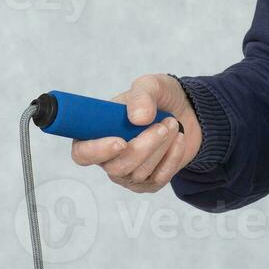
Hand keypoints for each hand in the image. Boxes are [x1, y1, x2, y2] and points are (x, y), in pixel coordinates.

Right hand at [70, 74, 202, 192]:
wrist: (186, 111)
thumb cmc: (159, 98)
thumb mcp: (151, 85)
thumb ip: (142, 96)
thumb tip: (137, 118)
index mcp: (97, 133)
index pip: (82, 153)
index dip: (97, 151)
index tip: (121, 141)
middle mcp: (108, 158)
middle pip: (116, 167)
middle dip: (143, 147)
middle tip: (163, 124)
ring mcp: (128, 173)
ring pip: (139, 172)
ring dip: (160, 147)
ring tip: (172, 124)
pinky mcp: (150, 182)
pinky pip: (159, 179)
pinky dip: (172, 157)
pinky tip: (178, 139)